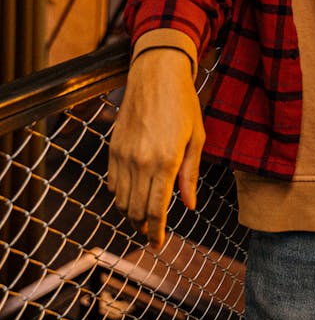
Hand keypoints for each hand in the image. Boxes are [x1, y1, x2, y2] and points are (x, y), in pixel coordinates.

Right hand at [107, 49, 204, 250]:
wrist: (156, 74)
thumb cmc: (182, 103)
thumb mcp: (196, 137)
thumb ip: (190, 174)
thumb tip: (189, 205)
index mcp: (167, 161)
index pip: (157, 209)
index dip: (156, 232)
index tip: (158, 245)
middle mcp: (142, 161)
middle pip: (136, 210)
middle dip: (143, 227)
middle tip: (152, 233)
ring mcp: (124, 155)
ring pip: (121, 200)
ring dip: (130, 214)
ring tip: (142, 218)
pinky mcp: (113, 148)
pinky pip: (112, 182)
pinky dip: (119, 195)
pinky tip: (131, 195)